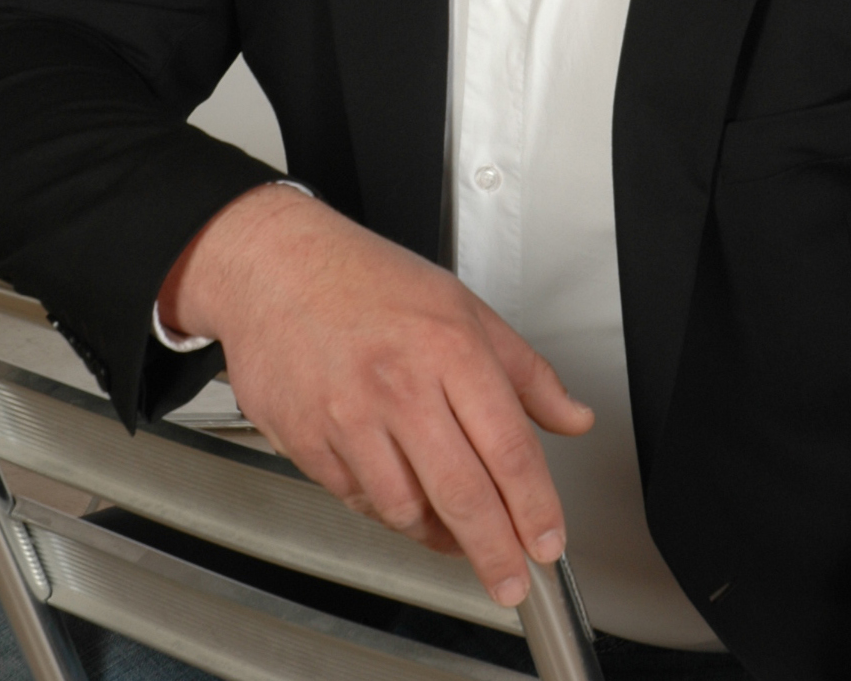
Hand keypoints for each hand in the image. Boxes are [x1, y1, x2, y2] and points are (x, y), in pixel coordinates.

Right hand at [157, 184, 593, 605]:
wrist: (277, 267)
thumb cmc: (370, 281)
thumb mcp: (464, 307)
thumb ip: (525, 371)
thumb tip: (573, 417)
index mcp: (450, 346)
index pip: (508, 446)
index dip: (534, 506)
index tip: (548, 543)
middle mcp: (401, 384)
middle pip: (462, 492)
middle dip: (494, 550)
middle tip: (512, 581)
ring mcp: (349, 416)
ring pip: (406, 509)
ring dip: (438, 535)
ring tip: (459, 536)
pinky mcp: (307, 439)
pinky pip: (358, 500)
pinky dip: (388, 512)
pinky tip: (405, 501)